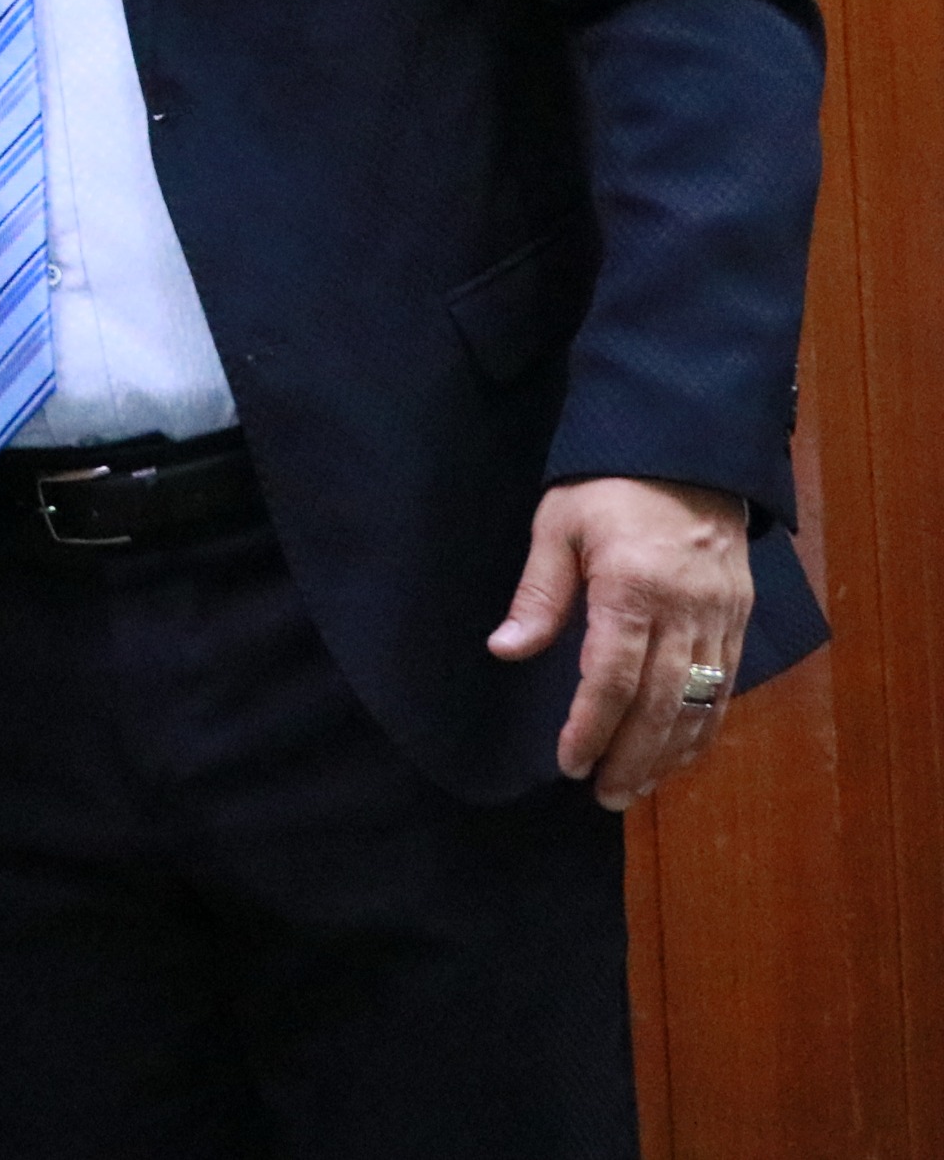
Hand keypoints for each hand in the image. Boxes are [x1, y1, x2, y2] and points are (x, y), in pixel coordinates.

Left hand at [488, 474, 754, 807]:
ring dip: (671, 752)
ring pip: (701, 701)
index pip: (611, 677)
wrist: (686, 448)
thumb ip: (537, 595)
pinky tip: (683, 750)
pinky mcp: (740, 616)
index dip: (591, 727)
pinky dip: (706, 724)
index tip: (570, 763)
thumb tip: (504, 651)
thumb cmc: (607, 484)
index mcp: (633, 587)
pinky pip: (726, 684)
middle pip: (661, 702)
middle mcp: (685, 609)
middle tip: (606, 797)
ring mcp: (721, 615)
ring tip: (639, 787)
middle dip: (633, 756)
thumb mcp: (555, 526)